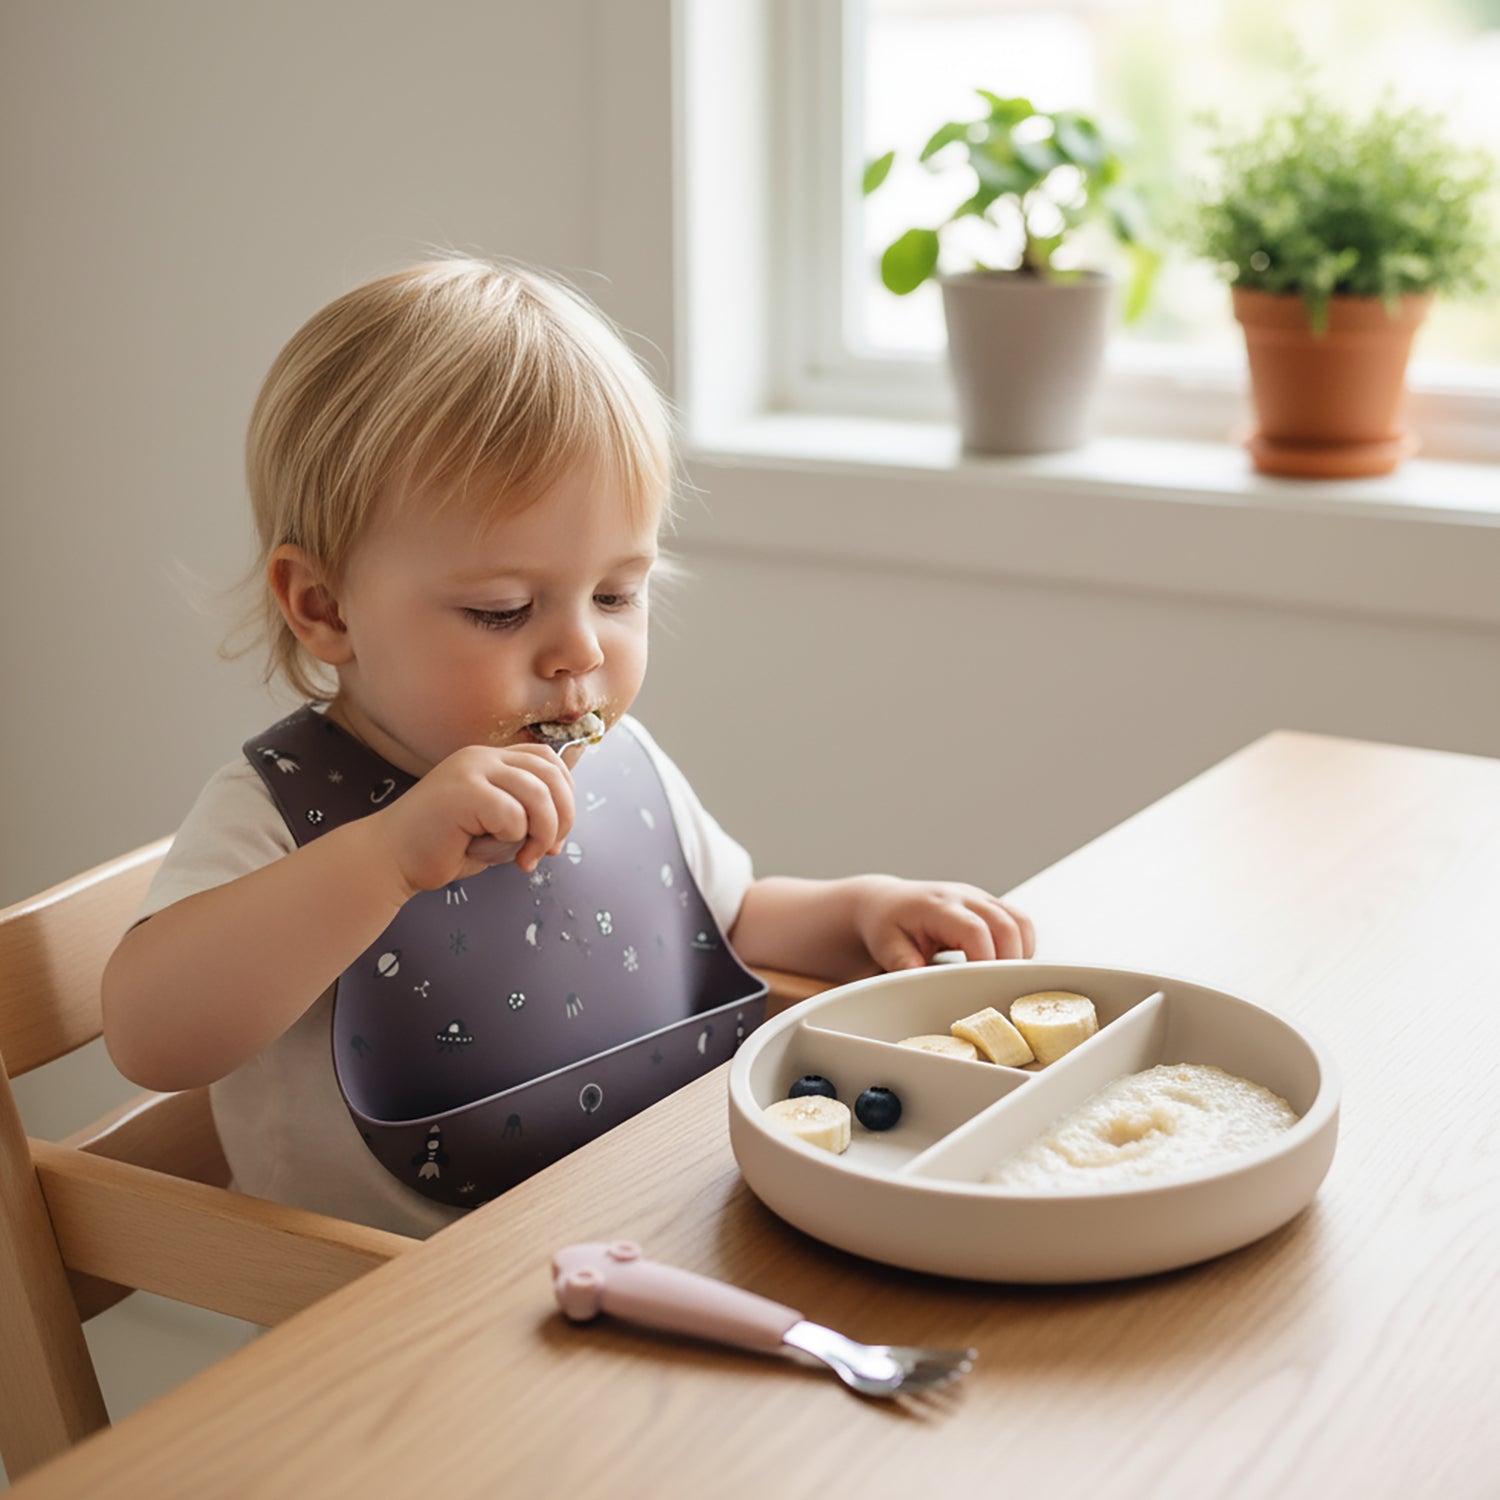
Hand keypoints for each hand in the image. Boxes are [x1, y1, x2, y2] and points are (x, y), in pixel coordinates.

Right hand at [369, 743, 575, 896]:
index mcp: (490, 759)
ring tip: (523, 859)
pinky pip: (513, 816)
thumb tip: (562, 826)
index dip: (565, 796)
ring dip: (541, 834)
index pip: (549, 761)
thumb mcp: (494, 825)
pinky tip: (485, 850)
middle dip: (562, 819)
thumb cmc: (442, 847)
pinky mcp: (463, 791)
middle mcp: (481, 757)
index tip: (554, 835)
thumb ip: (524, 814)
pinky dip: (510, 840)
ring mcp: (471, 770)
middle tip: (546, 851)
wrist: (390, 859)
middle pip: (552, 775)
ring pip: (539, 796)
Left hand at [851, 876, 1035, 971]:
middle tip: (997, 990)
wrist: (887, 901)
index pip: (975, 930)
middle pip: (1007, 925)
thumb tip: (919, 976)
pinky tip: (1002, 964)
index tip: (982, 987)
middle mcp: (964, 896)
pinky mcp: (989, 904)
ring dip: (1020, 953)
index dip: (985, 960)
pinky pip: (1019, 922)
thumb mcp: (885, 944)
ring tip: (1001, 978)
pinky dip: (1020, 945)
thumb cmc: (886, 923)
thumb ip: (902, 960)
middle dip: (1010, 961)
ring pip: (1020, 922)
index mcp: (937, 905)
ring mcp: (979, 898)